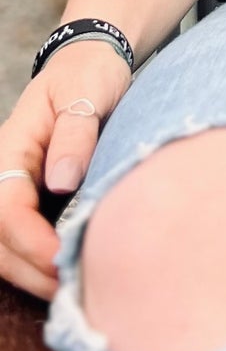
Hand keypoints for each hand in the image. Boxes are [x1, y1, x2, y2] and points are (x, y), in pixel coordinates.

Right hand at [0, 41, 132, 301]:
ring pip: (2, 245)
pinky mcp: (30, 196)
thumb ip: (75, 134)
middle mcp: (4, 172)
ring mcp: (14, 186)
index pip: (6, 207)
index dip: (31, 240)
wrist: (91, 61)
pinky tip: (63, 273)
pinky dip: (35, 262)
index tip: (61, 259)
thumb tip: (63, 181)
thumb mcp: (86, 92)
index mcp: (10, 149)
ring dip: (29, 273)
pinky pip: (18, 237)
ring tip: (68, 289)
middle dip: (29, 268)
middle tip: (69, 288)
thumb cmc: (89, 74)